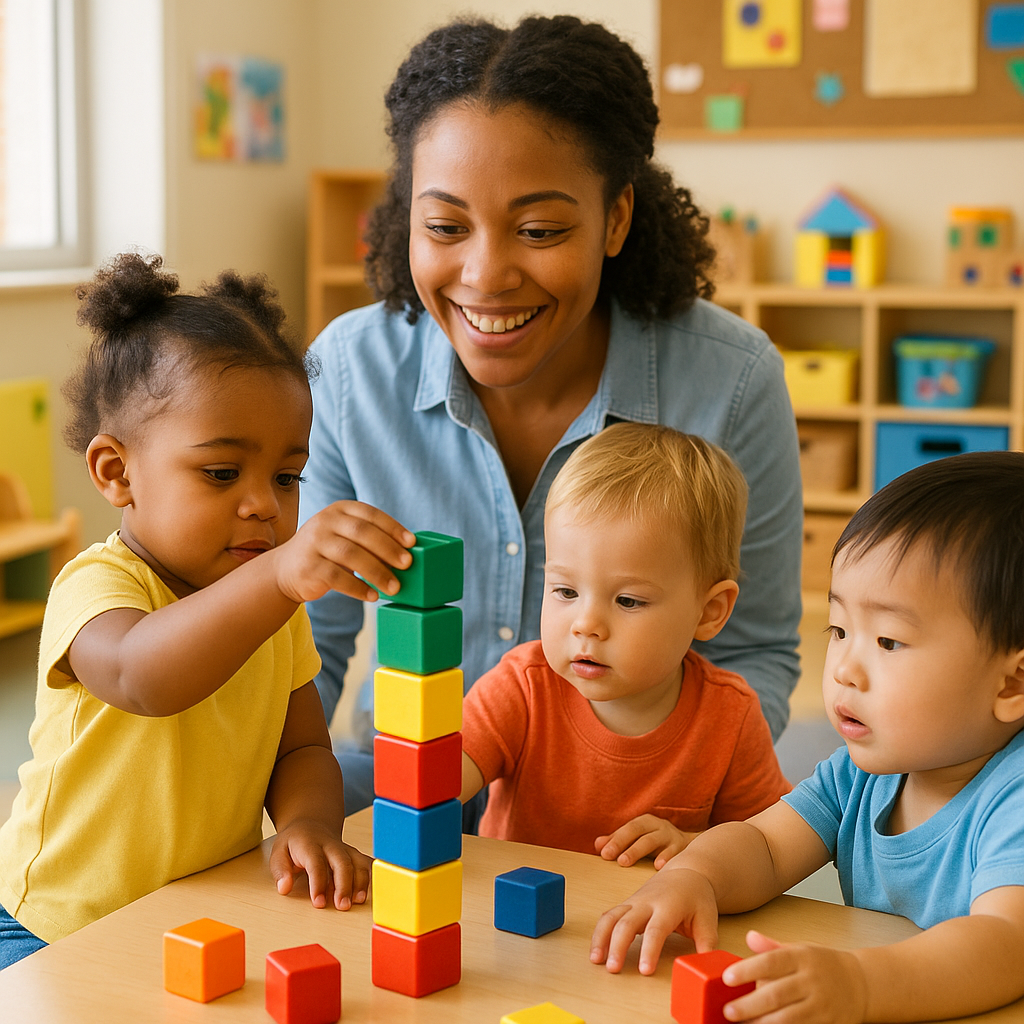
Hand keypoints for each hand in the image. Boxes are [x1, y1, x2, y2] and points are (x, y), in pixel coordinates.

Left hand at [269, 818, 371, 910]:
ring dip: (360, 882)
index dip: (318, 883)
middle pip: (342, 862)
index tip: (319, 903)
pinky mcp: (354, 854)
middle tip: (342, 906)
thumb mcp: (279, 852)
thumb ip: (280, 870)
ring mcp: (345, 849)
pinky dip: (370, 875)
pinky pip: (366, 863)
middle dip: (344, 885)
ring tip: (358, 901)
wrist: (311, 825)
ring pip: (357, 862)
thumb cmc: (295, 842)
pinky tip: (370, 890)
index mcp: (310, 844)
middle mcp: (331, 846)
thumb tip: (284, 887)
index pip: (316, 864)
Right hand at [270, 501, 413, 603]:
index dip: (393, 527)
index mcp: (339, 510)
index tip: (412, 543)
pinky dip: (358, 588)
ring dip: (377, 572)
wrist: (286, 570)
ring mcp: (314, 543)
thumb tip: (406, 554)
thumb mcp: (345, 537)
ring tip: (394, 587)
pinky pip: (337, 577)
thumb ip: (370, 539)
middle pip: (362, 533)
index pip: (370, 514)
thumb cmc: (328, 553)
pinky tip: (372, 596)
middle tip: (407, 565)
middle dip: (388, 549)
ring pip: (351, 555)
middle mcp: (324, 521)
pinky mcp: (308, 566)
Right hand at [590, 867, 718, 974]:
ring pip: (612, 917)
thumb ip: (706, 943)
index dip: (649, 950)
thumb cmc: (697, 897)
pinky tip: (597, 950)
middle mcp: (647, 902)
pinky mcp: (627, 904)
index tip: (645, 970)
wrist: (686, 872)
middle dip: (618, 946)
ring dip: (601, 937)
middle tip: (613, 970)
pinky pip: (609, 916)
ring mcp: (634, 901)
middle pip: (626, 923)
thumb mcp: (708, 919)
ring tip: (596, 960)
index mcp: (668, 906)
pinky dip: (600, 932)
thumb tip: (707, 968)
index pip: (656, 930)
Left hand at [595, 815, 698, 867]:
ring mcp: (671, 837)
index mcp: (645, 822)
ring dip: (638, 851)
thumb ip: (617, 841)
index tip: (604, 853)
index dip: (615, 840)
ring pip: (652, 841)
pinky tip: (658, 867)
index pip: (628, 829)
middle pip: (638, 833)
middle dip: (623, 844)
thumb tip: (598, 844)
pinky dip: (666, 858)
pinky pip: (674, 853)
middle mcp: (657, 826)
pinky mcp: (682, 848)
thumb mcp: (638, 838)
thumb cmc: (656, 842)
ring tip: (625, 862)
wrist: (688, 844)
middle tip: (613, 858)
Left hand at [720, 930, 867, 1022]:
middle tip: (729, 1011)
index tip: (727, 978)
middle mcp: (811, 980)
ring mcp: (821, 1005)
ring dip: (764, 1023)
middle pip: (777, 994)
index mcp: (801, 957)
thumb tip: (749, 936)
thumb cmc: (822, 964)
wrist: (860, 983)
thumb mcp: (799, 948)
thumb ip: (771, 947)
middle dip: (750, 1005)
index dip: (747, 970)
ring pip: (789, 1018)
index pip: (771, 962)